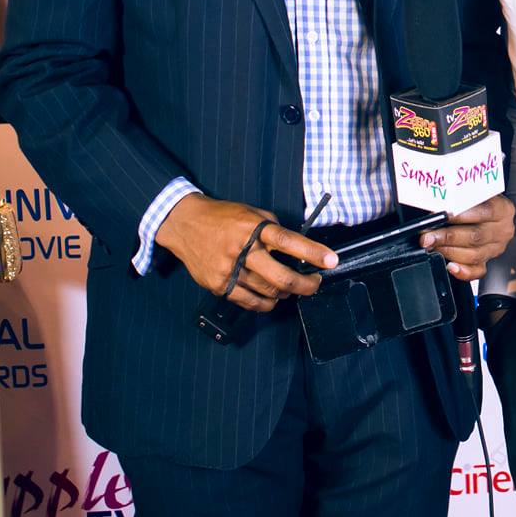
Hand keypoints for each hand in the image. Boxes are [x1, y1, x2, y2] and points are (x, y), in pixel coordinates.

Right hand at [158, 193, 336, 311]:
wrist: (184, 224)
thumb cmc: (222, 217)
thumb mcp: (251, 213)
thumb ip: (273, 229)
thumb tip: (298, 249)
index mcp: (253, 228)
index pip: (288, 241)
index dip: (313, 252)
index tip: (331, 261)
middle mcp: (242, 250)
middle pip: (282, 277)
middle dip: (306, 285)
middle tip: (315, 283)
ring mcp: (229, 270)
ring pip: (268, 293)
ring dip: (286, 293)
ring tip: (289, 286)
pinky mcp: (218, 285)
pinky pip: (250, 303)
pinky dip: (266, 303)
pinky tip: (271, 297)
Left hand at [420, 194, 514, 281]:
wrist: (488, 210)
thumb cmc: (478, 199)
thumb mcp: (474, 191)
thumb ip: (460, 197)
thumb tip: (437, 205)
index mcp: (503, 210)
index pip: (483, 211)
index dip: (460, 215)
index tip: (440, 216)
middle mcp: (502, 230)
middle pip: (475, 236)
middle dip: (446, 236)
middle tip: (427, 236)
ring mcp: (496, 248)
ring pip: (473, 255)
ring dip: (448, 251)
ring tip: (431, 245)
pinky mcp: (488, 261)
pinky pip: (476, 271)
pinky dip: (462, 271)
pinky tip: (450, 266)